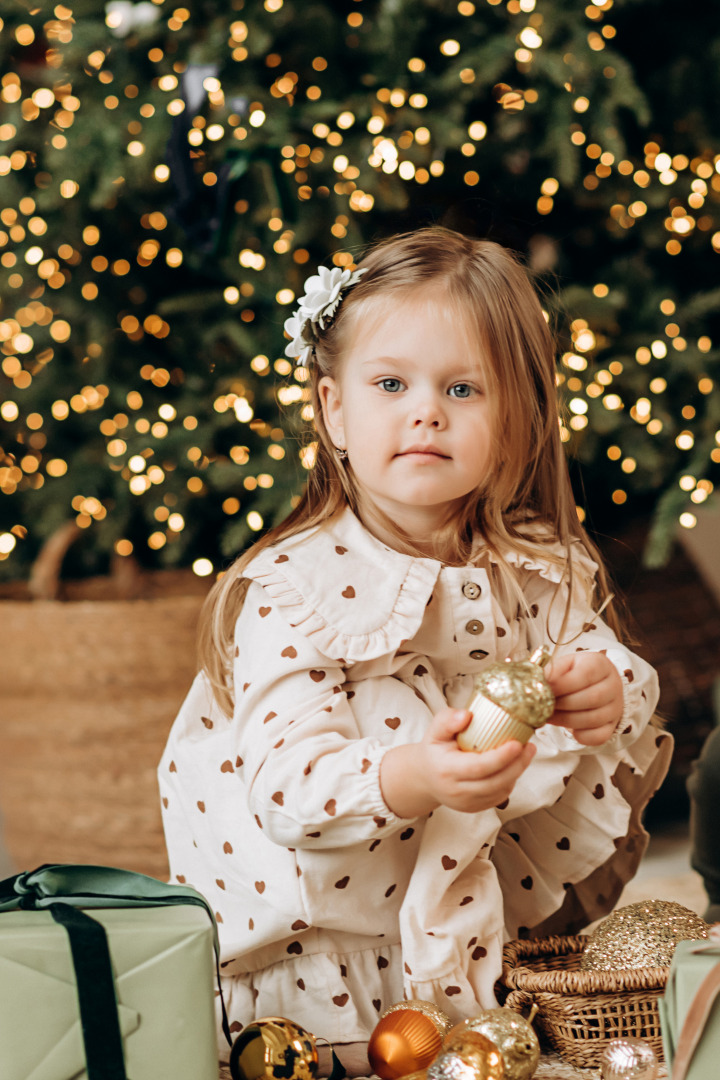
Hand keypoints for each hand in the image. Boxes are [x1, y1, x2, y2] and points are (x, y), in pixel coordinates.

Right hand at [380, 707, 535, 816]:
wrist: (425, 777)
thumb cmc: (434, 750)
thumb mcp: (434, 730)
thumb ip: (448, 720)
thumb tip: (467, 715)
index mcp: (446, 770)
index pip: (478, 767)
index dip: (500, 757)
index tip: (517, 743)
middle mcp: (456, 791)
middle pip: (495, 782)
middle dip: (517, 765)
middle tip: (530, 746)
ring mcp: (467, 803)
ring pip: (500, 791)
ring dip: (517, 772)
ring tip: (527, 752)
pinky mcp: (475, 808)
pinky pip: (499, 796)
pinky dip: (511, 780)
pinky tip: (515, 765)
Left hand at [545, 652, 623, 745]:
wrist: (596, 684)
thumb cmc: (575, 673)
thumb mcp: (564, 665)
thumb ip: (552, 671)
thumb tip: (536, 682)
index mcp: (600, 664)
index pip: (585, 674)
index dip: (563, 684)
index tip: (544, 690)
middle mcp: (613, 686)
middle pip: (592, 698)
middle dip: (563, 704)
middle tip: (543, 706)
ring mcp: (615, 708)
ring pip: (593, 719)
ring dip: (566, 720)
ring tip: (548, 716)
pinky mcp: (611, 727)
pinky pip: (598, 737)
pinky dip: (580, 735)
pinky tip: (566, 727)